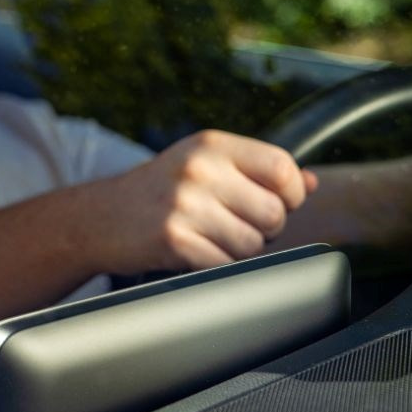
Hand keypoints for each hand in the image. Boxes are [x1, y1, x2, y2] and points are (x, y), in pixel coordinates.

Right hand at [86, 130, 317, 274]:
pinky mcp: (174, 240)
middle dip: (264, 229)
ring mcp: (185, 204)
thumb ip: (258, 170)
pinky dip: (217, 266)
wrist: (101, 216)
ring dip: (240, 251)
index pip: (282, 167)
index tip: (274, 202)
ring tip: (211, 237)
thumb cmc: (161, 190)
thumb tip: (310, 182)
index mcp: (212, 144)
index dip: (290, 194)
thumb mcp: (205, 165)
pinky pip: (225, 265)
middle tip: (235, 224)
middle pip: (274, 213)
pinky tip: (195, 252)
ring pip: (253, 245)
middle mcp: (199, 169)